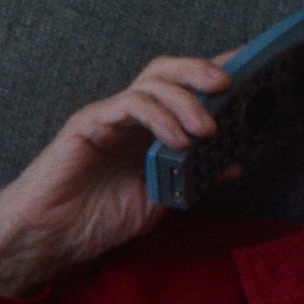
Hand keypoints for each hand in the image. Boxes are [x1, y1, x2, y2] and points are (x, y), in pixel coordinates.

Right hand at [0, 53, 246, 300]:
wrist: (51, 237)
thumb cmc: (97, 219)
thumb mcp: (160, 199)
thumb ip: (192, 177)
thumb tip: (234, 162)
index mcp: (148, 130)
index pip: (185, 89)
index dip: (216, 72)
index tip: (252, 67)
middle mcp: (131, 116)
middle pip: (170, 71)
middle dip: (203, 69)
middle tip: (231, 83)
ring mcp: (110, 115)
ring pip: (153, 81)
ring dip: (187, 99)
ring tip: (207, 128)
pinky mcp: (90, 121)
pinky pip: (131, 103)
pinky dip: (160, 115)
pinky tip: (177, 140)